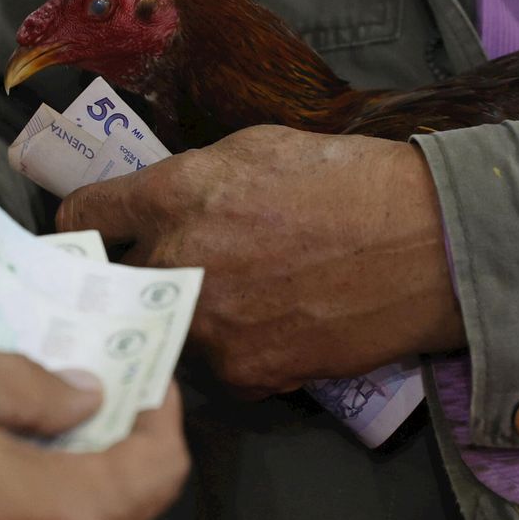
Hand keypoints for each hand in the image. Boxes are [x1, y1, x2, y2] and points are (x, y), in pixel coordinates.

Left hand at [56, 125, 465, 396]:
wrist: (431, 246)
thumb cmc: (355, 182)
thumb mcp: (262, 146)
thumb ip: (196, 178)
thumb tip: (166, 200)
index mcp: (176, 195)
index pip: (87, 215)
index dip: (89, 223)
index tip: (98, 232)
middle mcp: (179, 263)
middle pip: (119, 281)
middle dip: (139, 273)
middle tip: (178, 266)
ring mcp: (209, 325)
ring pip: (172, 325)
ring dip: (195, 314)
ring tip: (252, 294)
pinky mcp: (245, 372)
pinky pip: (220, 363)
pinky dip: (241, 348)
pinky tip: (282, 322)